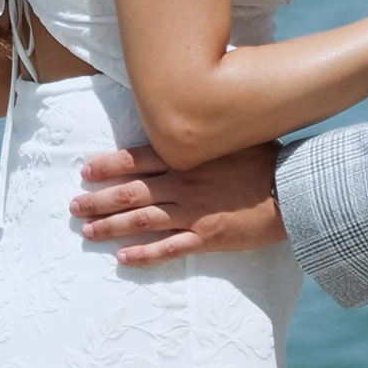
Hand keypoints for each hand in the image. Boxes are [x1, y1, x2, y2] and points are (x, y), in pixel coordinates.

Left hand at [73, 142, 285, 266]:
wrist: (294, 189)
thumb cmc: (266, 157)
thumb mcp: (232, 133)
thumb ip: (205, 129)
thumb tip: (188, 109)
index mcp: (188, 155)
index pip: (137, 158)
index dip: (108, 165)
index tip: (86, 171)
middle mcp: (184, 183)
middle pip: (131, 192)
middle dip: (99, 199)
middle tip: (74, 205)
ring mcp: (194, 212)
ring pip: (142, 221)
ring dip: (110, 226)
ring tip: (86, 231)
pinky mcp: (206, 237)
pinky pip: (168, 249)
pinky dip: (143, 254)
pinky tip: (122, 258)